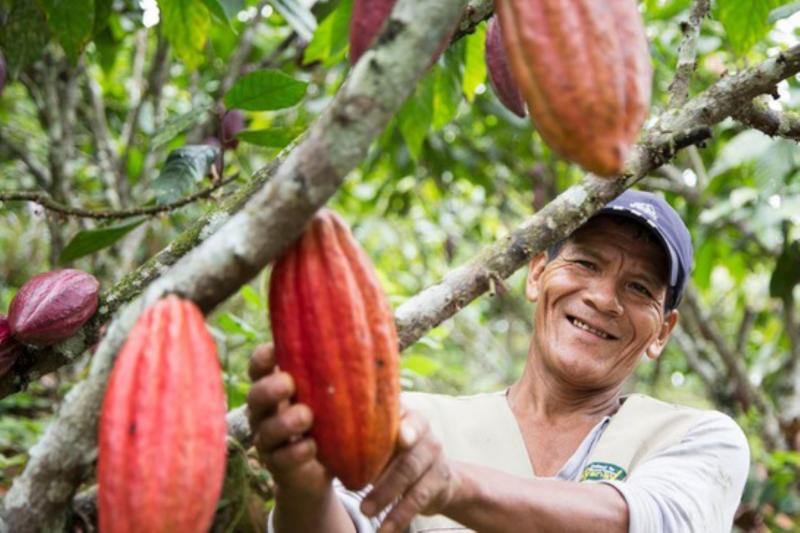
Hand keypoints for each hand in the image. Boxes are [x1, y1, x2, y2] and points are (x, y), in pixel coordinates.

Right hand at [247, 343, 330, 496]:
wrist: (324, 469)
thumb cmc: (330, 419)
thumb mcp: (333, 395)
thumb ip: (340, 374)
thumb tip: (373, 340)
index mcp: (275, 387)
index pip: (259, 367)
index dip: (262, 358)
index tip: (275, 351)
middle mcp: (265, 412)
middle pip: (254, 396)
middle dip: (269, 388)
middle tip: (289, 384)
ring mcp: (268, 440)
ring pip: (265, 430)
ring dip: (284, 422)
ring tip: (306, 417)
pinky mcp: (278, 466)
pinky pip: (280, 459)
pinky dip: (295, 452)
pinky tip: (312, 446)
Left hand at [360, 409, 458, 532]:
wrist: (436, 477)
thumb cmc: (395, 454)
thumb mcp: (384, 442)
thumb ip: (362, 437)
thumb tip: (318, 440)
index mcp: (407, 417)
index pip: (404, 415)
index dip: (403, 425)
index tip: (400, 436)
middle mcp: (425, 434)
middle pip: (405, 450)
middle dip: (382, 471)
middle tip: (354, 489)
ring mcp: (435, 457)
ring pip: (411, 474)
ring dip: (386, 494)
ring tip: (365, 511)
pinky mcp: (439, 482)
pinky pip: (419, 499)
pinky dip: (400, 516)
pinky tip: (384, 529)